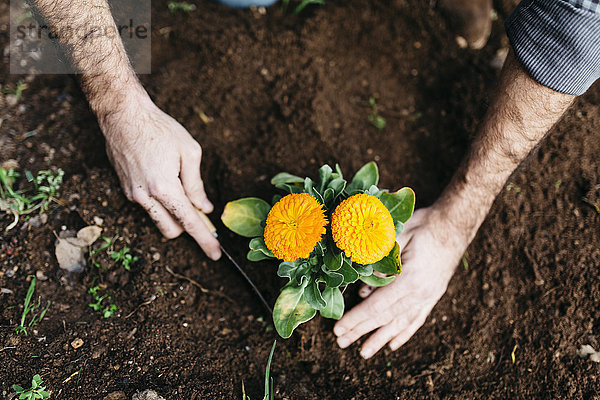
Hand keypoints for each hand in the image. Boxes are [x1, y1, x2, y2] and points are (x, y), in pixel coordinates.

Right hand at [99, 94, 220, 259]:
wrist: (123, 115)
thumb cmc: (160, 129)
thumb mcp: (189, 152)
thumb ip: (197, 184)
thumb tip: (204, 208)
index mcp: (164, 188)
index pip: (189, 223)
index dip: (204, 240)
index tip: (216, 254)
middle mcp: (145, 197)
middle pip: (172, 230)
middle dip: (187, 226)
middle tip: (201, 210)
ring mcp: (133, 195)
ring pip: (158, 220)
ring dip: (172, 214)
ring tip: (180, 186)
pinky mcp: (125, 189)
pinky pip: (148, 206)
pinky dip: (160, 202)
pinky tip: (164, 177)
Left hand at [333, 207, 467, 357]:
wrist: (455, 224)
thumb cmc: (424, 225)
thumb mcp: (398, 235)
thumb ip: (379, 259)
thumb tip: (362, 284)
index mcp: (411, 279)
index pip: (377, 306)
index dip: (356, 319)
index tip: (339, 329)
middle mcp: (421, 294)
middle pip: (386, 318)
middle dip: (361, 331)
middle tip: (341, 343)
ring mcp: (429, 297)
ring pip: (401, 323)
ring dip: (380, 339)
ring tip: (364, 353)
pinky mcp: (433, 296)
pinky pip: (417, 319)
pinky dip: (403, 333)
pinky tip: (392, 344)